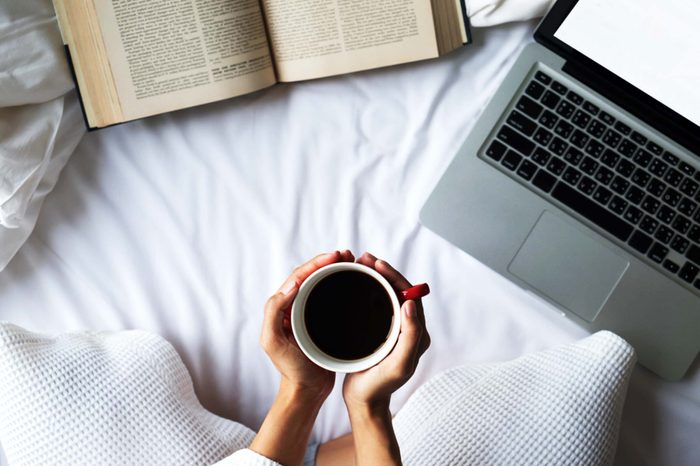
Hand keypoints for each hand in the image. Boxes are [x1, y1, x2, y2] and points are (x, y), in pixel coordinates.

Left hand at [261, 250, 354, 397]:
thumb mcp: (273, 342)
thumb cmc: (290, 369)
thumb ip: (274, 312)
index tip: (335, 256)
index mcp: (281, 307)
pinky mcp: (322, 320)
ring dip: (335, 269)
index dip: (316, 263)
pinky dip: (341, 284)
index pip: (298, 276)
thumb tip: (291, 284)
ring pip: (321, 283)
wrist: (307, 390)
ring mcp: (308, 313)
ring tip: (352, 261)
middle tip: (347, 254)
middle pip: (310, 275)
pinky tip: (354, 281)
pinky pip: (330, 296)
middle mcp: (293, 306)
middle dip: (327, 261)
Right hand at [343, 252, 429, 410]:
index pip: (410, 295)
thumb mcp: (399, 363)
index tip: (377, 264)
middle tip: (365, 258)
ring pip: (388, 294)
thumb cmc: (381, 385)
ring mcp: (395, 329)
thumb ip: (410, 335)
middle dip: (384, 272)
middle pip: (399, 290)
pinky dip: (368, 289)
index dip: (395, 276)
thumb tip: (411, 303)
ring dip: (376, 277)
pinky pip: (378, 304)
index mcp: (418, 333)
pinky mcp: (381, 331)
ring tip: (359, 264)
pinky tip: (355, 283)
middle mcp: (409, 328)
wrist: (365, 402)